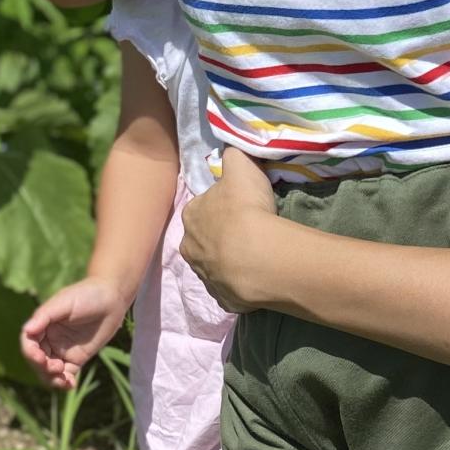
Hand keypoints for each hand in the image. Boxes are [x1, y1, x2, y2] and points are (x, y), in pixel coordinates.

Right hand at [19, 276, 129, 388]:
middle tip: (56, 368)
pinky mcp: (76, 359)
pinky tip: (71, 384)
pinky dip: (65, 383)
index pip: (28, 342)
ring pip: (48, 371)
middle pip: (36, 360)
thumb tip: (27, 330)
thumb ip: (45, 316)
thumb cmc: (87, 294)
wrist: (112, 298)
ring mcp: (62, 350)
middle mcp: (49, 339)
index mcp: (42, 324)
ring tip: (65, 379)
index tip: (40, 358)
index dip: (30, 353)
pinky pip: (66, 375)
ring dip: (52, 379)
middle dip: (42, 368)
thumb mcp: (65, 302)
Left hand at [179, 147, 281, 312]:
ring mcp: (204, 276)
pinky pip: (230, 288)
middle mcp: (189, 247)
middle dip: (222, 236)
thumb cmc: (246, 208)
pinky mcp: (221, 298)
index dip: (222, 205)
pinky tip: (256, 276)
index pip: (203, 206)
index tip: (241, 207)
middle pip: (205, 238)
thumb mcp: (241, 165)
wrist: (259, 257)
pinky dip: (240, 283)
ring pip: (215, 265)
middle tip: (249, 233)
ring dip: (230, 261)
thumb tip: (229, 151)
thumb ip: (232, 155)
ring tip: (256, 256)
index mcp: (191, 215)